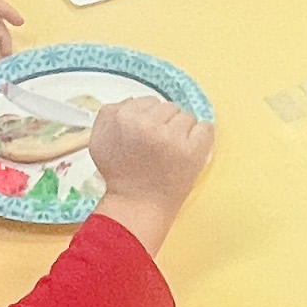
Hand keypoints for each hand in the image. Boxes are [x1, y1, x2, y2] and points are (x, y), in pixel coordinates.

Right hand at [89, 97, 214, 256]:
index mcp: (123, 117)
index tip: (147, 136)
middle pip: (169, 107)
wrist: (137, 206)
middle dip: (165, 124)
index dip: (149, 119)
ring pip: (187, 117)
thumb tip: (132, 100)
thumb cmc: (120, 175)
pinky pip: (206, 127)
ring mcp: (172, 137)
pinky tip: (188, 151)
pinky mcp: (193, 150)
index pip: (149, 101)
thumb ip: (110, 113)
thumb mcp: (99, 139)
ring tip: (170, 153)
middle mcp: (147, 124)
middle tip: (157, 147)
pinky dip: (201, 138)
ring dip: (182, 132)